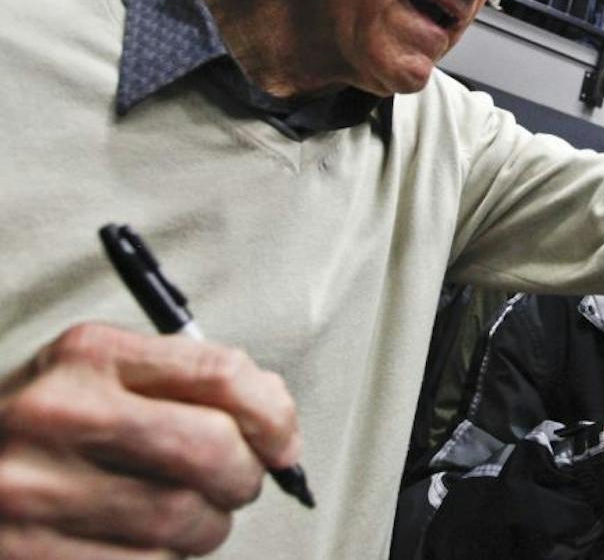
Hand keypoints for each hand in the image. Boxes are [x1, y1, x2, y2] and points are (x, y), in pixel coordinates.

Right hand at [0, 323, 300, 556]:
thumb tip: (276, 418)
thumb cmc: (45, 432)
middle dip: (246, 475)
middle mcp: (57, 414)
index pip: (220, 373)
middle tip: (240, 484)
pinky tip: (148, 543)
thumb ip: (185, 385)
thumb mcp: (99, 380)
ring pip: (182, 517)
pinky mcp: (27, 556)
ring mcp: (34, 490)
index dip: (273, 414)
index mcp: (89, 355)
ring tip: (190, 516)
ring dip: (208, 526)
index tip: (284, 444)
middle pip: (211, 447)